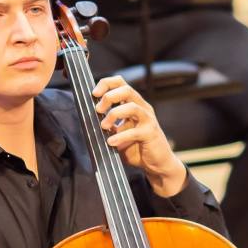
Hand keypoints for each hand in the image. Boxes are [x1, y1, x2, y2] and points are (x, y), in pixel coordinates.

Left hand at [92, 76, 186, 197]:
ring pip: (132, 107)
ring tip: (104, 126)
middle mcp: (142, 108)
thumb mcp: (118, 134)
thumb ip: (109, 125)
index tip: (94, 94)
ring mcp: (148, 120)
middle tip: (98, 110)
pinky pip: (135, 131)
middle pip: (127, 90)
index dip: (107, 84)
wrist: (157, 164)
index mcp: (134, 104)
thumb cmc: (137, 148)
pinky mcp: (151, 133)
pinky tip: (111, 142)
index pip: (121, 83)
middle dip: (109, 97)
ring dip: (114, 114)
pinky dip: (121, 136)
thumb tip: (90, 120)